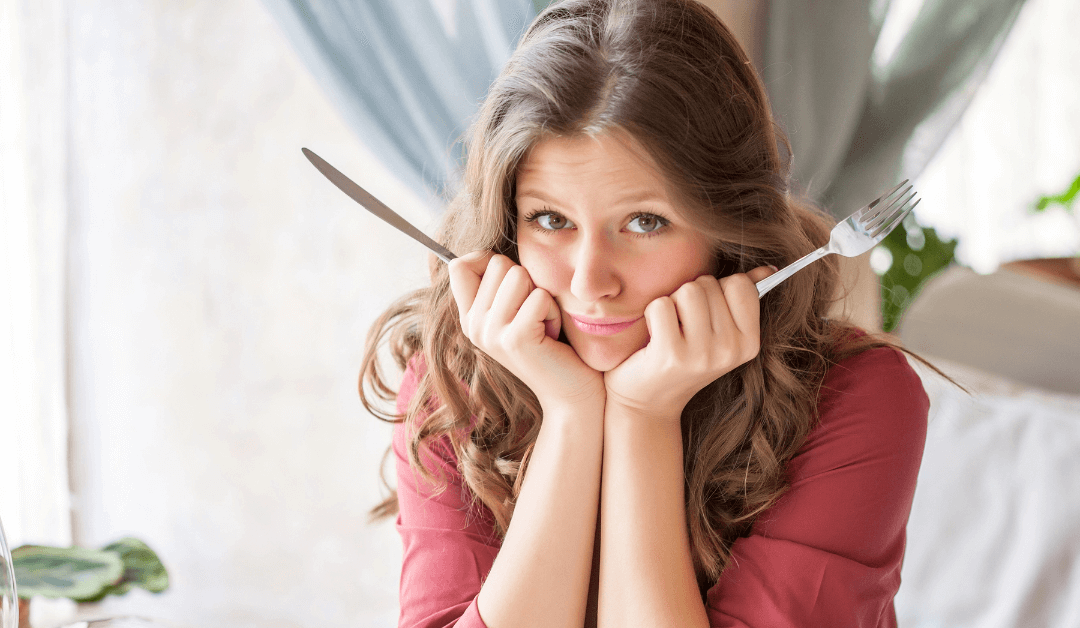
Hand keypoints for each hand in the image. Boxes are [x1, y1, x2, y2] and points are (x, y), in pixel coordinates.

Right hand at [448, 251, 604, 411]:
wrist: (570, 393)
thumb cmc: (551, 344)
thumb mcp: (516, 311)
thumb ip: (499, 284)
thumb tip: (488, 251)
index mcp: (469, 317)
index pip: (459, 264)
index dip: (488, 259)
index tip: (511, 281)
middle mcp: (473, 326)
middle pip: (497, 263)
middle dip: (526, 280)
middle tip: (533, 315)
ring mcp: (491, 333)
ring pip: (518, 275)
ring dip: (542, 295)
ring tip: (542, 323)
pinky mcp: (515, 339)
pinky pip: (539, 296)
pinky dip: (553, 310)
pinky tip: (551, 334)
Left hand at [603, 266, 775, 419]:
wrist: (649, 401)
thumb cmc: (684, 358)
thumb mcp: (720, 334)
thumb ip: (743, 299)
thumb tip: (768, 269)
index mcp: (749, 344)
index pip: (740, 284)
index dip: (717, 290)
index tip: (707, 313)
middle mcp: (730, 351)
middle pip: (708, 284)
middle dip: (690, 297)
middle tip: (683, 328)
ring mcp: (702, 354)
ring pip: (687, 290)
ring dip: (672, 303)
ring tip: (670, 330)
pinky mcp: (671, 354)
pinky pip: (662, 305)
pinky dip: (652, 314)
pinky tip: (654, 338)